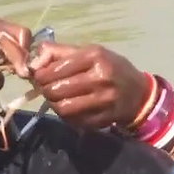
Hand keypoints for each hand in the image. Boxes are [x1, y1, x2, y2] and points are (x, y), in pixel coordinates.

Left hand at [26, 42, 151, 131]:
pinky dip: (65, 116)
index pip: (57, 68)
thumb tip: (34, 60)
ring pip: (63, 108)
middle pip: (57, 89)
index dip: (41, 75)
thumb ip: (60, 52)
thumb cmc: (111, 68)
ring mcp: (103, 101)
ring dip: (53, 104)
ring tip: (55, 99)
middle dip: (45, 90)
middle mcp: (100, 78)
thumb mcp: (90, 52)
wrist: (139, 94)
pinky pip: (74, 121)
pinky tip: (68, 108)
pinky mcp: (103, 119)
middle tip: (45, 88)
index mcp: (95, 57)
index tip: (39, 76)